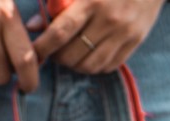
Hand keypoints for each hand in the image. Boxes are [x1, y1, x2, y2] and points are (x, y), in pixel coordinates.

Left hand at [30, 0, 167, 75]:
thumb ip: (56, 2)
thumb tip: (32, 26)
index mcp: (92, 0)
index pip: (61, 32)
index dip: (43, 47)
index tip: (34, 52)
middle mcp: (109, 19)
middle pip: (73, 55)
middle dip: (57, 58)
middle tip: (53, 51)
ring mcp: (124, 32)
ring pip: (90, 66)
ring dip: (74, 66)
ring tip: (70, 55)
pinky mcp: (136, 41)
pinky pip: (109, 66)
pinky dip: (94, 66)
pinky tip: (89, 56)